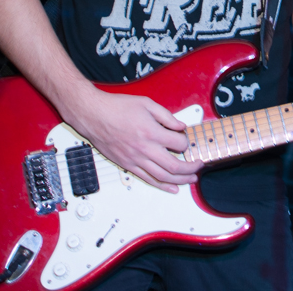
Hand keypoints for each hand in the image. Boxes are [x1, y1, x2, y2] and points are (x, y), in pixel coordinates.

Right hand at [59, 86, 203, 192]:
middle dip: (190, 168)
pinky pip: (147, 179)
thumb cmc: (116, 107)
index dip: (186, 142)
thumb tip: (180, 126)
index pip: (178, 143)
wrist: (93, 115)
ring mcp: (135, 159)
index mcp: (151, 132)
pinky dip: (162, 186)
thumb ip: (166, 116)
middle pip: (174, 166)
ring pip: (162, 177)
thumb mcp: (146, 104)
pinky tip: (172, 188)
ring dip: (180, 180)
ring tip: (191, 179)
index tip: (186, 139)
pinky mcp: (127, 165)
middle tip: (199, 165)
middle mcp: (144, 149)